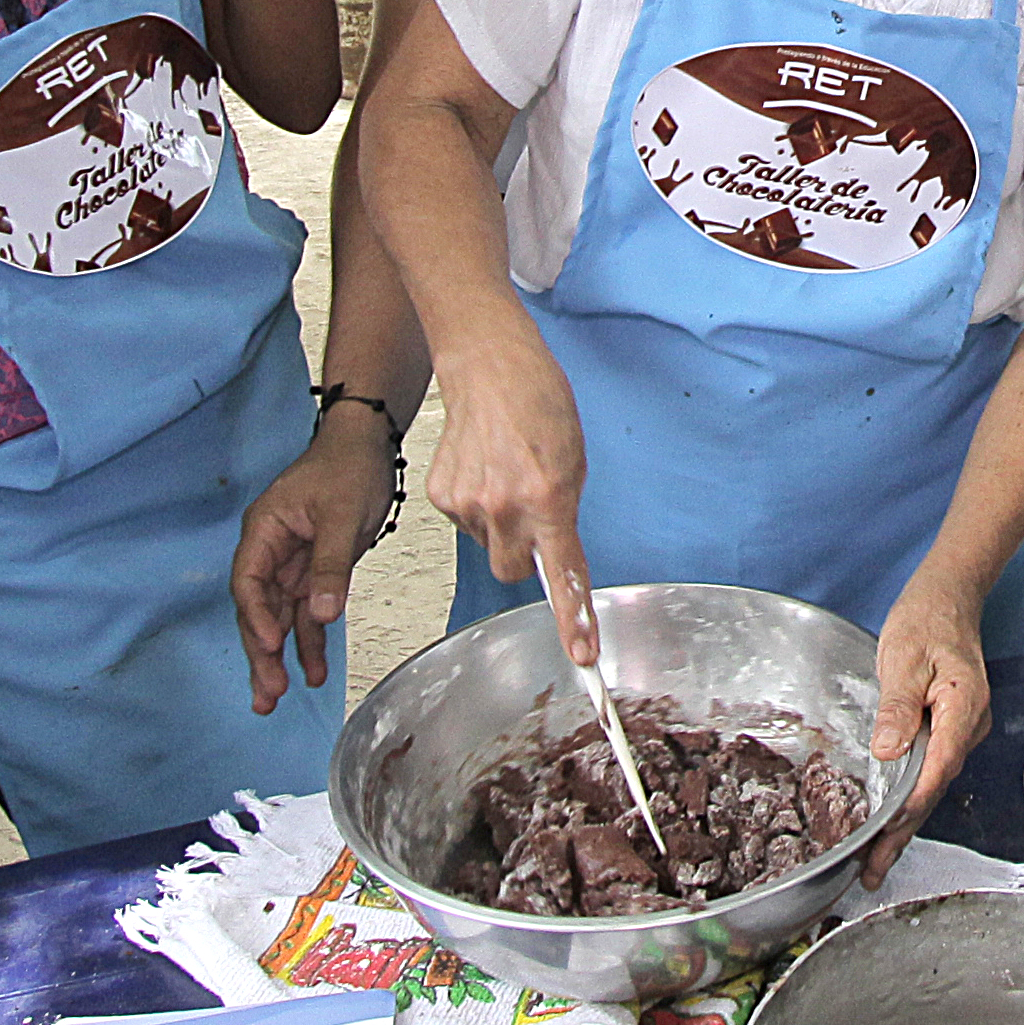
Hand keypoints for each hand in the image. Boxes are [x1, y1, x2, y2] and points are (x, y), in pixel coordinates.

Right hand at [234, 415, 401, 714]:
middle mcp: (270, 550)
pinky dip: (310, 642)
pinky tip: (313, 674)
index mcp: (264, 530)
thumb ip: (332, 566)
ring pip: (278, 618)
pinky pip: (306, 614)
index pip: (249, 582)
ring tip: (275, 698)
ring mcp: (290, 564)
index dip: (256, 616)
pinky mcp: (313, 573)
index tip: (271, 644)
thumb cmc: (348, 467)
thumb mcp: (343, 515)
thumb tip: (322, 614)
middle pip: (257, 609)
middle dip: (260, 652)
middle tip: (267, 692)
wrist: (367, 446)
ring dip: (278, 657)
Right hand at [427, 346, 590, 653]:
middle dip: (523, 554)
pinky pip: (465, 523)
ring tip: (504, 476)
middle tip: (530, 514)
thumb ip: (563, 512)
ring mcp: (467, 504)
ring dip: (499, 524)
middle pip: (512, 572)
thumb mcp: (574, 461)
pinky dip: (476, 506)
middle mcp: (505, 508)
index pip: (563, 575)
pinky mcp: (441, 496)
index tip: (582, 655)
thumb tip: (550, 548)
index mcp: (549, 499)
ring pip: (488, 546)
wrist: (490, 369)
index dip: (573, 620)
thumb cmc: (540, 405)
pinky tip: (483, 470)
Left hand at [859, 573, 991, 883]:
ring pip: (930, 786)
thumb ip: (899, 707)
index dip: (910, 805)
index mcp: (963, 709)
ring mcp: (961, 732)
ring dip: (903, 824)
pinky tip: (890, 821)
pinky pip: (928, 772)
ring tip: (876, 862)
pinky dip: (908, 800)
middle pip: (934, 790)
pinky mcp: (949, 731)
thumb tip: (889, 750)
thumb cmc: (927, 621)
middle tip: (873, 871)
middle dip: (902, 834)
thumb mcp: (905, 658)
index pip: (937, 768)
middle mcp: (968, 728)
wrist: (949, 599)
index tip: (885, 834)